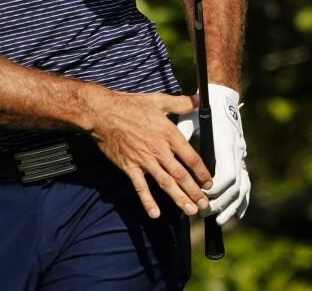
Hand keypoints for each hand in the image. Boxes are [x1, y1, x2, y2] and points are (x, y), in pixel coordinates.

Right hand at [87, 89, 213, 219]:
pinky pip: (141, 187)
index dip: (202, 172)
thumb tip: (198, 98)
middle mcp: (159, 150)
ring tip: (191, 210)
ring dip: (179, 198)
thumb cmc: (129, 105)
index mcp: (168, 134)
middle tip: (205, 204)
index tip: (209, 182)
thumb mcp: (158, 100)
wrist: (102, 113)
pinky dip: (148, 201)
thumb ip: (180, 102)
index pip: (190, 157)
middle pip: (181, 175)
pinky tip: (155, 213)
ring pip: (166, 183)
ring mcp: (144, 160)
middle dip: (194, 191)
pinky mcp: (130, 167)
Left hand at [175, 84, 249, 225]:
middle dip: (219, 202)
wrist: (222, 99)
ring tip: (216, 219)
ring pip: (242, 188)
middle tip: (202, 212)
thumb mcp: (192, 120)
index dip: (215, 189)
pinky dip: (242, 201)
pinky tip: (236, 214)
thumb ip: (183, 135)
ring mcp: (242, 158)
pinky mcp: (242, 162)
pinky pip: (246, 186)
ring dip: (230, 206)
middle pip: (234, 186)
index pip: (227, 175)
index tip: (201, 197)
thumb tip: (170, 149)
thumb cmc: (203, 111)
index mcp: (226, 144)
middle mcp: (237, 153)